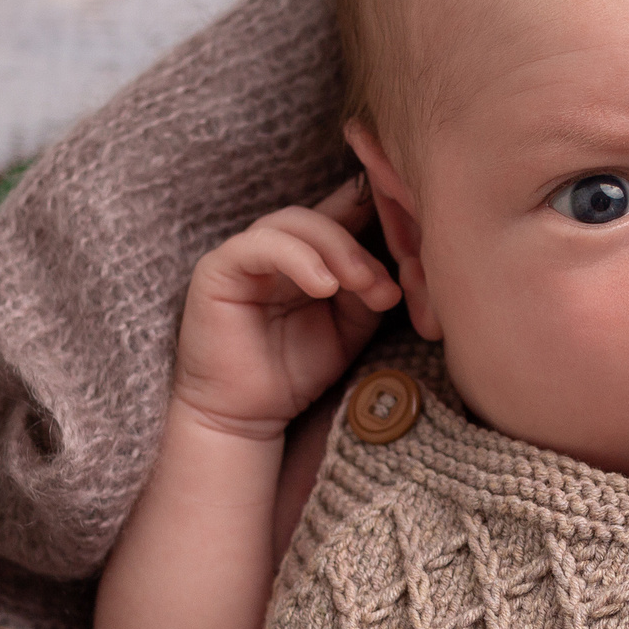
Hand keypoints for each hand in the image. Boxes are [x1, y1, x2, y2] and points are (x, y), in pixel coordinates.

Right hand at [172, 179, 400, 440]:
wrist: (248, 416)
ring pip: (294, 221)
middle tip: (382, 283)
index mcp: (309, 253)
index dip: (374, 213)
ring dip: (336, 248)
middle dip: (359, 245)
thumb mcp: (351, 326)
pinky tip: (324, 286)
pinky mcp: (218, 267)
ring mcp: (245, 253)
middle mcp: (276, 246)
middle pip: (324, 215)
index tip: (409, 234)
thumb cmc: (297, 371)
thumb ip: (369, 290)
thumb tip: (400, 266)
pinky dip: (297, 258)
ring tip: (360, 284)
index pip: (342, 212)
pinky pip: (259, 244)